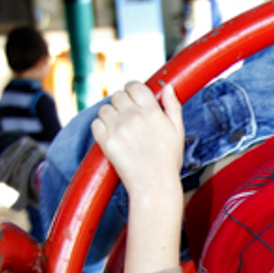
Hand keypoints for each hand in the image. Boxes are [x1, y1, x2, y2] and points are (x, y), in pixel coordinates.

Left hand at [92, 83, 184, 272]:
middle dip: (121, 104)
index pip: (135, 86)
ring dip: (109, 116)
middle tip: (126, 120)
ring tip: (119, 131)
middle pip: (118, 95)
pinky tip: (111, 138)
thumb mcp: (178, 132)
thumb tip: (169, 87)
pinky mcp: (106, 141)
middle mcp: (134, 116)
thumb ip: (173, 107)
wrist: (154, 186)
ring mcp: (119, 128)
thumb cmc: (168, 161)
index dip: (132, 91)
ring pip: (104, 108)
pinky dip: (100, 129)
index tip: (133, 100)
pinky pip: (95, 124)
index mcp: (152, 111)